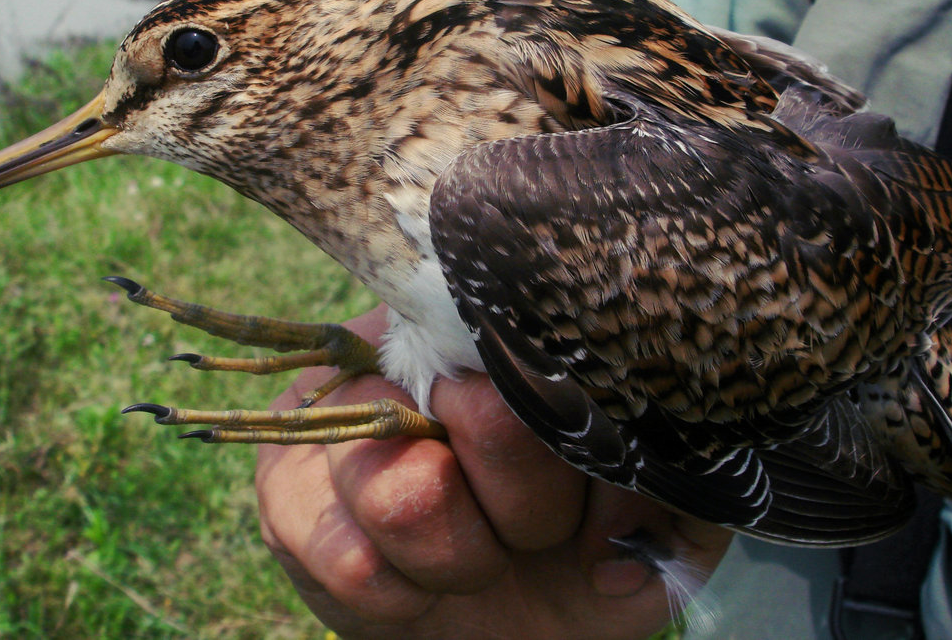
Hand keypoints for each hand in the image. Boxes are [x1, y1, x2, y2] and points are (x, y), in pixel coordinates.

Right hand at [255, 306, 733, 639]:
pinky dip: (403, 600)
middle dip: (530, 507)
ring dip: (463, 561)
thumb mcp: (652, 528)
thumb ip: (668, 496)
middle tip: (533, 530)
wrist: (503, 629)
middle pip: (484, 409)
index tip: (596, 498)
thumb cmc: (579, 560)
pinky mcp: (283, 494)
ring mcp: (338, 414)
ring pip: (407, 489)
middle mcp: (415, 349)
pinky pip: (350, 562)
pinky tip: (417, 590)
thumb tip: (619, 517)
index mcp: (505, 341)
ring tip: (476, 560)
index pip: (540, 341)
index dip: (576, 437)